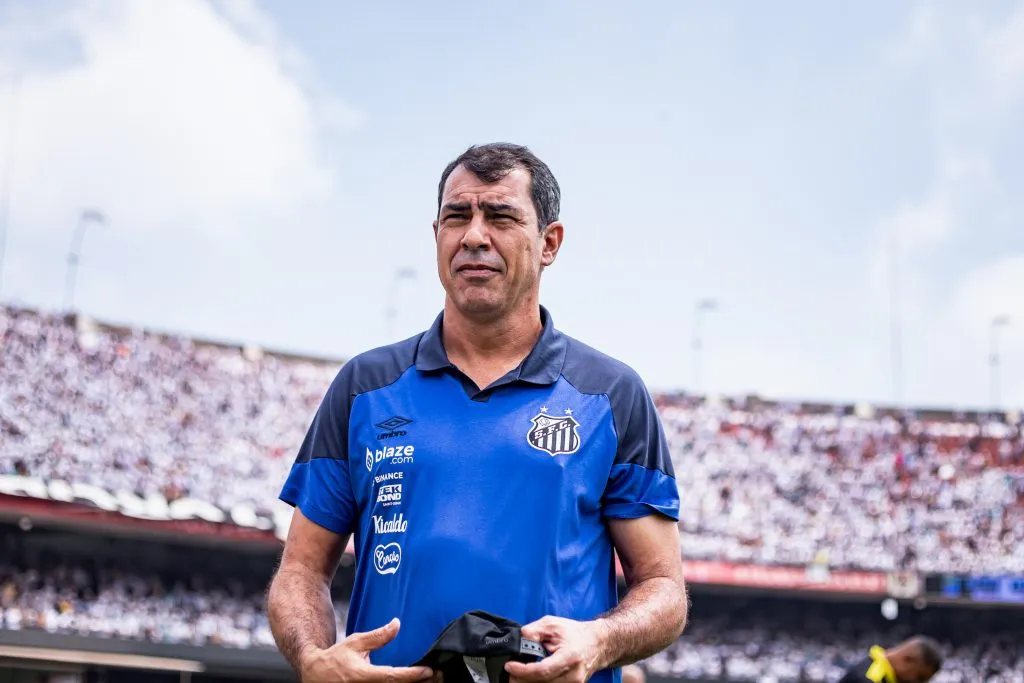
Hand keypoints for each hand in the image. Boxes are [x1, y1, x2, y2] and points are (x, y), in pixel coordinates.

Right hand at [299, 617, 433, 682]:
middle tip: (438, 676)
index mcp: (364, 676)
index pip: (393, 677)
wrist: (316, 676)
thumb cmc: (336, 659)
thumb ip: (378, 636)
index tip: (429, 671)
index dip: (413, 675)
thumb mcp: (356, 642)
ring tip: (432, 681)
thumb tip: (397, 624)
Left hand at [505, 616, 606, 682]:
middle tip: (510, 673)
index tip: (510, 666)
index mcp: (569, 657)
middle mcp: (573, 675)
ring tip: (517, 676)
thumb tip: (520, 640)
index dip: (523, 671)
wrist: (598, 643)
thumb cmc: (576, 633)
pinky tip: (530, 678)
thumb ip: (534, 631)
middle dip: (522, 679)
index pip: (543, 670)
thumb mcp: (553, 624)